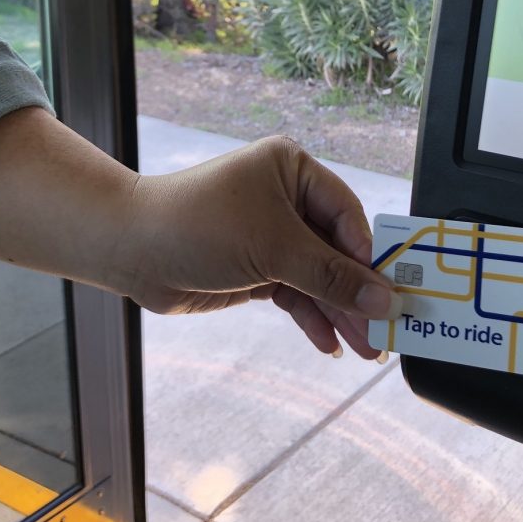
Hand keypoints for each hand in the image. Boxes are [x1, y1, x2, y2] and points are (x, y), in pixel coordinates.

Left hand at [112, 136, 401, 358]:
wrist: (131, 249)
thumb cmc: (200, 226)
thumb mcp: (274, 248)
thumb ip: (332, 276)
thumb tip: (385, 302)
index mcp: (294, 170)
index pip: (348, 216)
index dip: (369, 258)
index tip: (390, 297)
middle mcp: (286, 199)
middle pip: (336, 251)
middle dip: (356, 295)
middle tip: (384, 334)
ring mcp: (271, 236)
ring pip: (317, 278)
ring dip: (339, 313)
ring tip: (365, 351)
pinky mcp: (256, 268)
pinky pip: (295, 293)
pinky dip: (311, 317)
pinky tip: (328, 344)